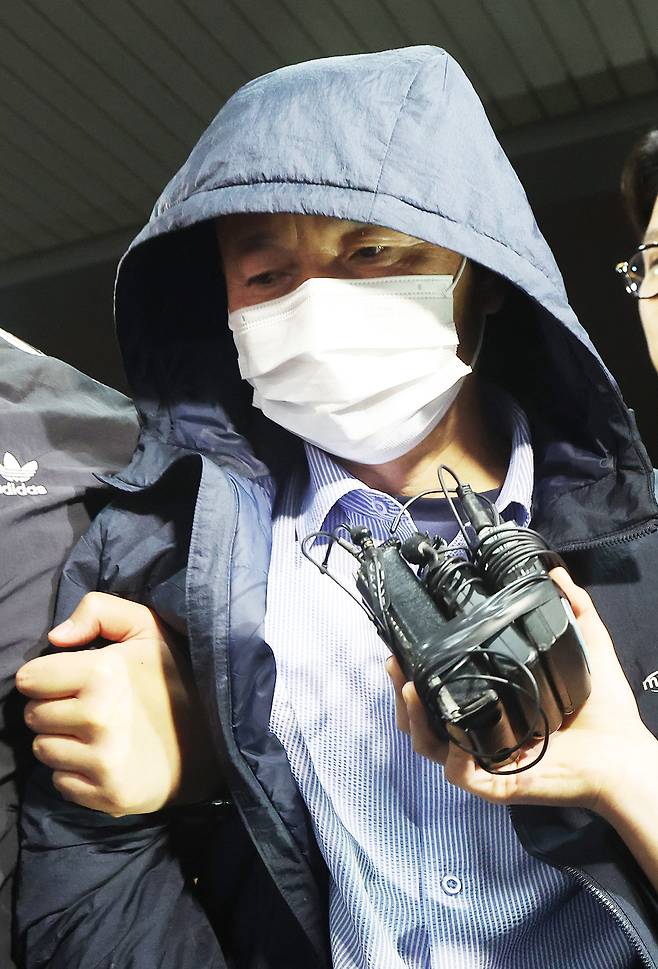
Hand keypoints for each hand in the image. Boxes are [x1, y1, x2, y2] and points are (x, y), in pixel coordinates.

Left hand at [16, 593, 220, 815]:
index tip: (74, 680)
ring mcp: (103, 761)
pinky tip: (104, 758)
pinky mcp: (107, 796)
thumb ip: (98, 610)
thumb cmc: (173, 678)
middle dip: (54, 707)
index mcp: (102, 673)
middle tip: (89, 705)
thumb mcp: (146, 627)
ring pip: (43, 749)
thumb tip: (55, 637)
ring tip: (97, 732)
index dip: (49, 676)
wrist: (215, 739)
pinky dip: (75, 772)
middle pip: (32, 715)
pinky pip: (60, 783)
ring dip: (62, 740)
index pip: (29, 679)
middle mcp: (98, 718)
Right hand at [386, 568, 656, 817]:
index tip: (407, 642)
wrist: (625, 757)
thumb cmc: (604, 713)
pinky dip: (448, 753)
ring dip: (412, 716)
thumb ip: (575, 610)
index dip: (419, 669)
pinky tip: (444, 728)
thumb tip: (556, 573)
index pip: (442, 691)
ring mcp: (486, 760)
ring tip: (408, 685)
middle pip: (423, 719)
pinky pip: (460, 774)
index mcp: (492, 708)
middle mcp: (480, 734)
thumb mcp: (586, 650)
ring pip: (429, 746)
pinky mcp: (498, 783)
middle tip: (395, 661)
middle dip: (401, 691)